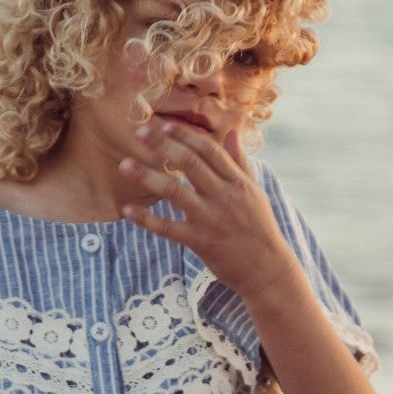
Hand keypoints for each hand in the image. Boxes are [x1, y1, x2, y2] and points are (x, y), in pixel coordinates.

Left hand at [117, 121, 292, 300]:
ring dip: (148, 176)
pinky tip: (127, 209)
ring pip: (175, 192)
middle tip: (139, 132)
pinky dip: (146, 219)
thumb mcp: (254, 191)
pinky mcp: (201, 242)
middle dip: (163, 145)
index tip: (165, 124)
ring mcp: (212, 219)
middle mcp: (225, 196)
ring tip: (125, 164)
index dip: (186, 136)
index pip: (210, 151)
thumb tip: (231, 132)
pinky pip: (168, 228)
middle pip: (190, 164)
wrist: (267, 269)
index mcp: (238, 182)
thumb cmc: (258, 227)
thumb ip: (239, 161)